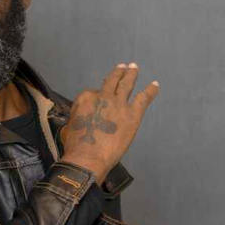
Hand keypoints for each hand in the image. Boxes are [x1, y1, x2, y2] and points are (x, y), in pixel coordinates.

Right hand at [59, 63, 158, 183]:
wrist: (88, 158)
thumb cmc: (75, 147)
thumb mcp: (68, 128)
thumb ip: (77, 119)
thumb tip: (78, 121)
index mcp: (85, 98)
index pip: (92, 92)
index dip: (96, 96)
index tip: (98, 99)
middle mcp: (102, 96)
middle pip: (111, 81)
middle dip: (117, 73)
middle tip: (122, 66)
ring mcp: (118, 103)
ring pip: (126, 83)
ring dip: (131, 74)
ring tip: (134, 67)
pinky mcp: (132, 114)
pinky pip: (143, 98)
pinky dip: (150, 91)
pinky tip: (155, 85)